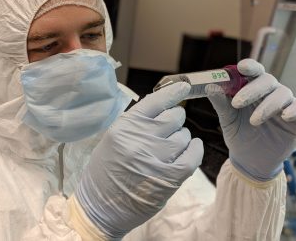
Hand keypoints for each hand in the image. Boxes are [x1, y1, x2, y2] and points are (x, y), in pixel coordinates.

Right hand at [75, 82, 202, 237]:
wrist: (100, 207)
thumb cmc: (105, 170)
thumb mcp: (114, 138)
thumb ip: (137, 122)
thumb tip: (163, 104)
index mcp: (125, 126)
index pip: (156, 101)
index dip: (173, 92)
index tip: (184, 87)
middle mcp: (141, 139)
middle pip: (175, 116)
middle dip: (174, 121)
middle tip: (166, 132)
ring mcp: (156, 158)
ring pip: (184, 135)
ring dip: (180, 140)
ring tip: (167, 151)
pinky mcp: (170, 178)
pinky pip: (193, 155)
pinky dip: (195, 150)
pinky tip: (191, 149)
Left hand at [206, 59, 295, 180]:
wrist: (250, 159)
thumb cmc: (238, 133)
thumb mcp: (227, 119)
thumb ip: (220, 102)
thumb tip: (210, 86)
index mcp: (252, 87)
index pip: (253, 71)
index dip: (250, 67)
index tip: (241, 67)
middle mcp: (270, 92)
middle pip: (267, 80)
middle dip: (252, 89)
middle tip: (237, 103)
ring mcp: (285, 103)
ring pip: (283, 94)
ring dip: (267, 105)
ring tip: (254, 121)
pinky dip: (295, 109)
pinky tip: (284, 116)